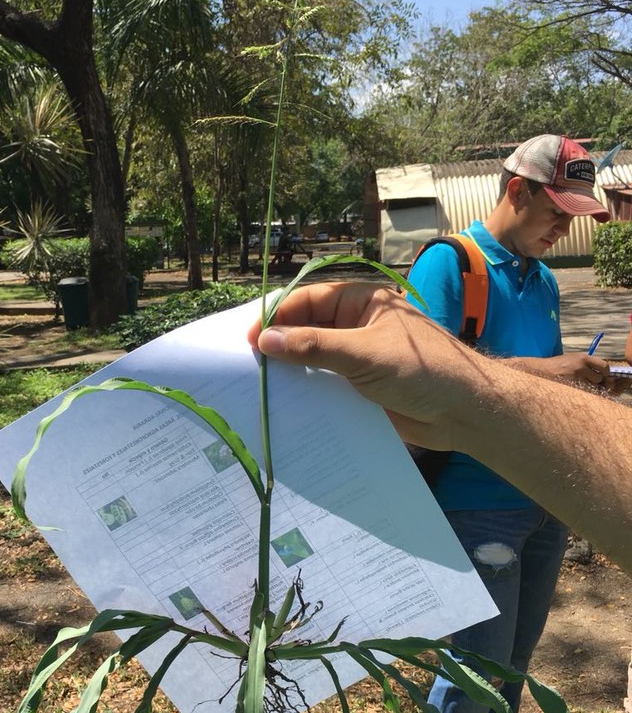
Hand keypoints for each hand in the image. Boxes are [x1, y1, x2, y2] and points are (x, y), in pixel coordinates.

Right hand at [247, 282, 491, 449]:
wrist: (464, 412)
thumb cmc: (422, 369)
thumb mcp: (363, 354)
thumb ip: (313, 347)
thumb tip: (265, 340)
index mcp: (363, 302)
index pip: (310, 300)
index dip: (279, 315)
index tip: (251, 336)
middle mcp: (358, 326)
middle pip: (308, 328)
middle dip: (281, 342)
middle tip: (249, 362)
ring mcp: (359, 357)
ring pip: (315, 359)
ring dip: (292, 370)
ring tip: (260, 384)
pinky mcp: (362, 387)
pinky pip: (326, 385)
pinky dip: (307, 391)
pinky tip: (286, 403)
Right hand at [530, 352, 611, 386]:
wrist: (540, 370)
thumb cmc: (557, 365)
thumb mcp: (573, 358)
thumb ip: (588, 364)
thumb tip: (604, 375)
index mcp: (583, 358)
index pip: (604, 366)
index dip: (605, 373)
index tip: (603, 376)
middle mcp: (580, 366)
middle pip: (599, 379)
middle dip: (597, 383)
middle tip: (590, 383)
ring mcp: (574, 378)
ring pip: (592, 388)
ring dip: (589, 390)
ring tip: (580, 388)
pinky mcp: (569, 388)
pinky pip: (583, 394)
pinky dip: (582, 395)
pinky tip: (576, 393)